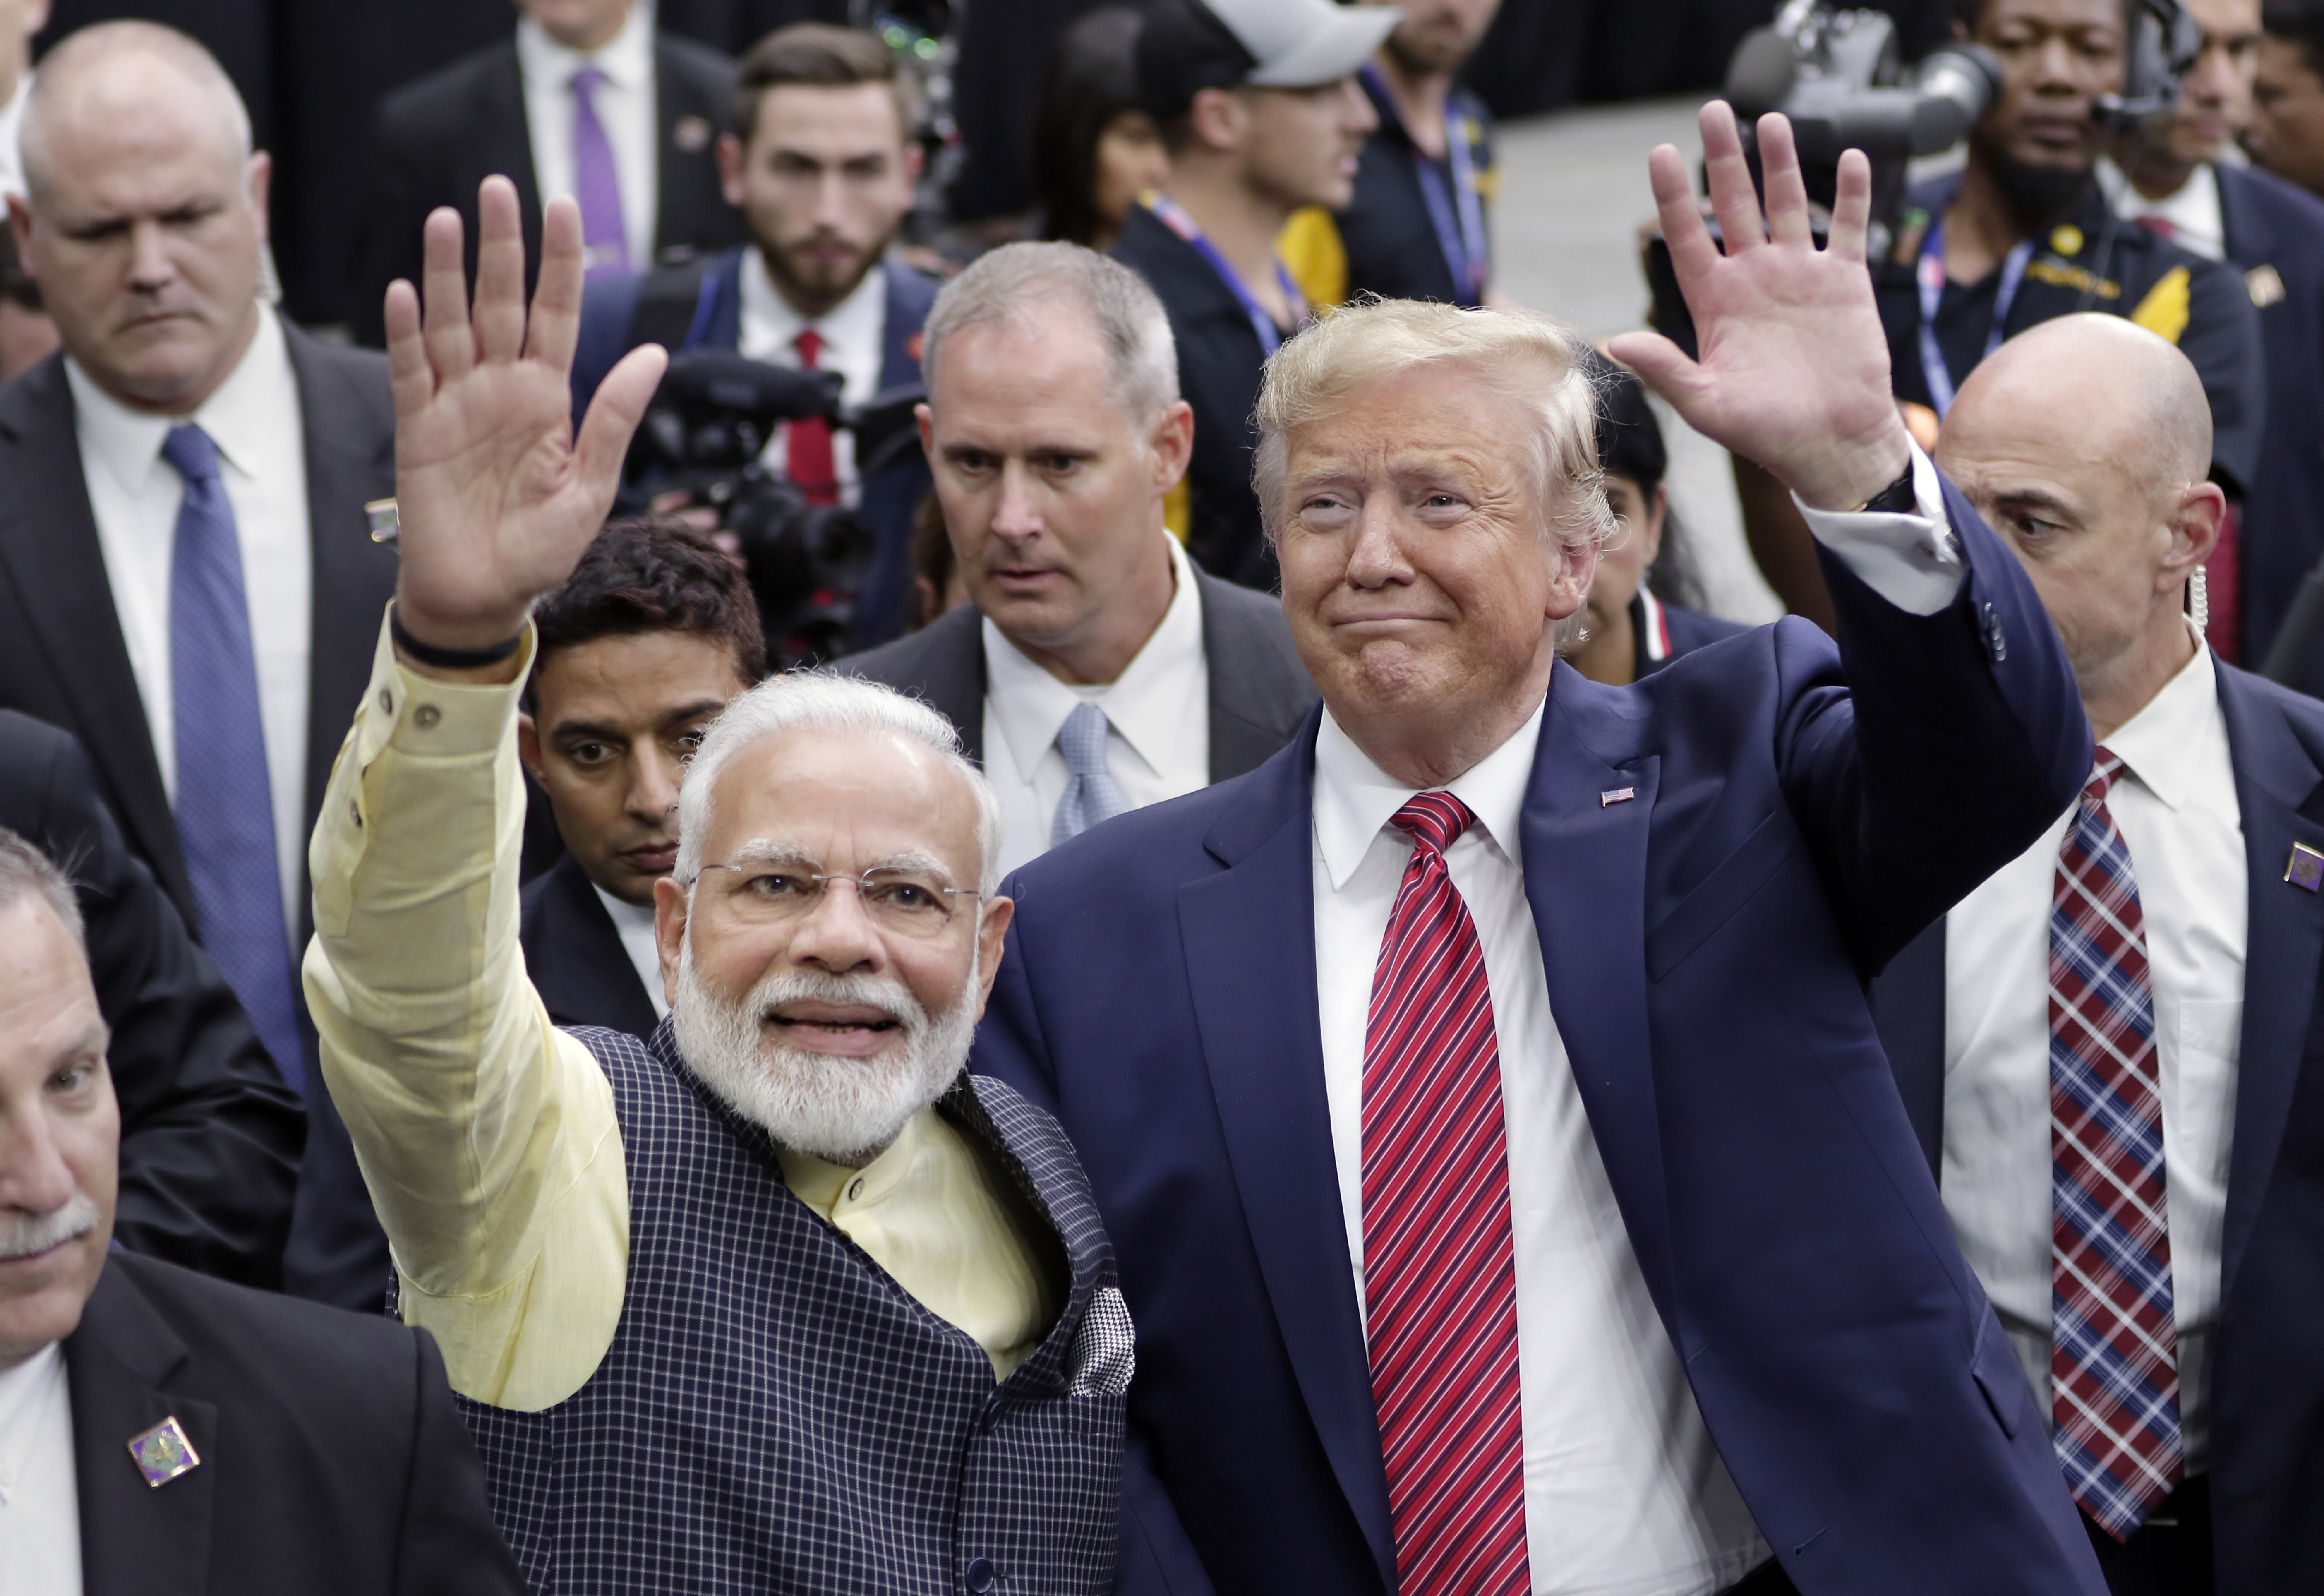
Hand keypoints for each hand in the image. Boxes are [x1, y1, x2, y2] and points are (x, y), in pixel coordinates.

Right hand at [383, 177, 667, 659]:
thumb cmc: (540, 549)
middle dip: (501, 246)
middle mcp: (502, 389)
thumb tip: (652, 353)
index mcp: (549, 398)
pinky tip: (405, 292)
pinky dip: (408, 334)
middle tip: (498, 186)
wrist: (485, 596)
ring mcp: (456, 404)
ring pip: (451, 324)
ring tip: (446, 220)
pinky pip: (412, 371)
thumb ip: (615, 418)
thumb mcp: (592, 487)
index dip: (560, 262)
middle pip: (501, 302)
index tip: (564, 207)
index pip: (557, 314)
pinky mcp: (418, 428)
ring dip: (446, 273)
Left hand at [1607, 104, 1911, 511]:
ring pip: (1786, 204)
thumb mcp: (1706, 404)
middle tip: (1713, 111)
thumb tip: (1615, 342)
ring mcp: (1799, 275)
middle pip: (1734, 204)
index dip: (1673, 196)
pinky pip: (1846, 227)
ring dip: (1779, 162)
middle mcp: (1753, 279)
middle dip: (1724, 159)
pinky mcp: (1844, 282)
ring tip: (1770, 120)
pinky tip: (1850, 157)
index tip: (1661, 154)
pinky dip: (1851, 194)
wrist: (1830, 445)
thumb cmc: (1766, 432)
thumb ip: (1665, 369)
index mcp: (1715, 302)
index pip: (1687, 237)